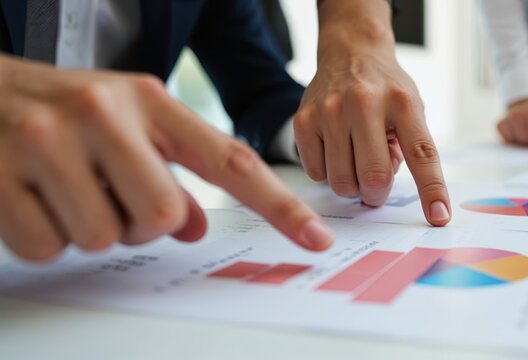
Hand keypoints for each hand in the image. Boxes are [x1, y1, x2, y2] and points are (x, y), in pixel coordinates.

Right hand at [0, 55, 331, 261]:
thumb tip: (196, 227)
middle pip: (163, 217)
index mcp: (146, 100)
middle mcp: (103, 113)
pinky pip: (49, 247)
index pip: (228, 160)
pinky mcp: (0, 174)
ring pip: (105, 238)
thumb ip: (167, 172)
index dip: (278, 205)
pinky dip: (43, 237)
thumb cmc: (58, 111)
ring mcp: (48, 141)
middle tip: (107, 196)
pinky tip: (30, 198)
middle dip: (139, 224)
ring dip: (88, 230)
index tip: (316, 238)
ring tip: (65, 190)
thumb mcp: (122, 126)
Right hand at [294, 0, 450, 225]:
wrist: (351, 53)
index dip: (432, 191)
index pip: (422, 154)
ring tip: (356, 158)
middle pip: (373, 177)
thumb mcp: (412, 110)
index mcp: (403, 103)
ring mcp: (330, 110)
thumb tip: (383, 190)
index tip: (439, 217)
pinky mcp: (304, 120)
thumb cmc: (386, 90)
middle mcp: (365, 103)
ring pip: (341, 182)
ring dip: (352, 184)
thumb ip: (409, 149)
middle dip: (376, 194)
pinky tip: (335, 148)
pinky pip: (316, 173)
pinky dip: (328, 172)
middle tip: (375, 186)